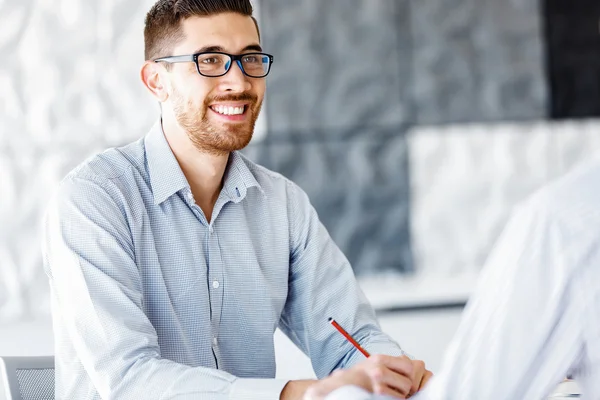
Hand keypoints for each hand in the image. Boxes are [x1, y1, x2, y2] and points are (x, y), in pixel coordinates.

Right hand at [305, 354, 430, 399]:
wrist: (335, 389)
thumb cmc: (354, 380)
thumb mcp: (369, 366)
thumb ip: (387, 365)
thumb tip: (414, 367)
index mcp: (378, 360)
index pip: (408, 366)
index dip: (408, 376)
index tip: (404, 380)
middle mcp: (378, 370)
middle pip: (409, 381)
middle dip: (404, 389)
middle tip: (395, 391)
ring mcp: (377, 384)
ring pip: (403, 392)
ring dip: (398, 396)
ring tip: (386, 395)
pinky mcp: (376, 395)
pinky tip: (383, 398)